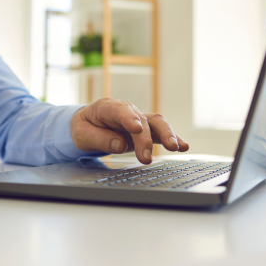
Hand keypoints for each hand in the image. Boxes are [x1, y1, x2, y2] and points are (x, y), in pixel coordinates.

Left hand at [70, 98, 188, 163]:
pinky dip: (173, 138)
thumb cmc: (84, 127)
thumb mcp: (81, 134)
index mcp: (107, 107)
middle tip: (146, 158)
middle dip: (145, 139)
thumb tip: (120, 145)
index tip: (136, 129)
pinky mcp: (146, 129)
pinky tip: (184, 146)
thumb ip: (99, 139)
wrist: (88, 124)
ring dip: (166, 135)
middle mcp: (126, 110)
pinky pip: (161, 132)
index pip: (119, 111)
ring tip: (175, 148)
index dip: (129, 119)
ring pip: (156, 123)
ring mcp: (138, 119)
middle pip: (141, 120)